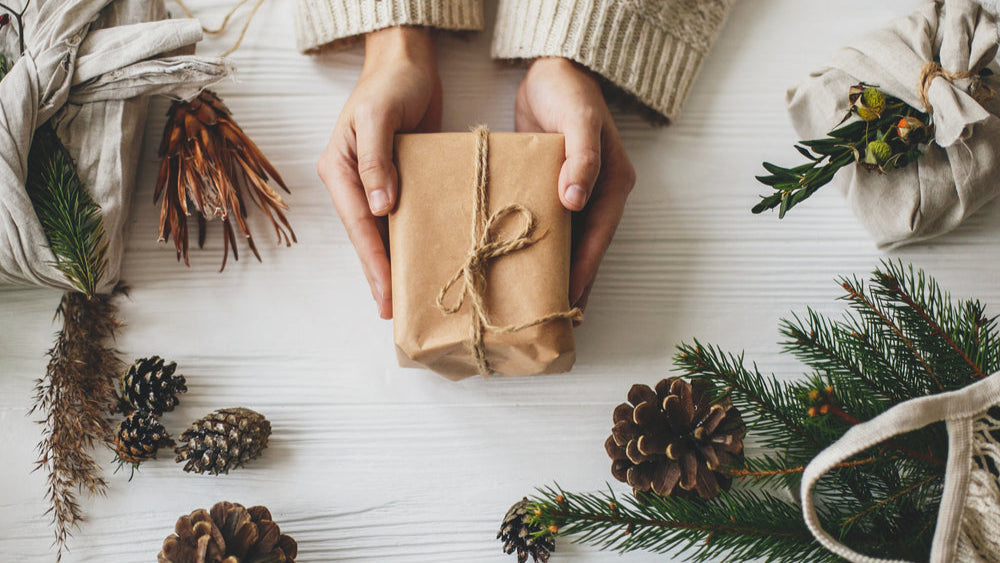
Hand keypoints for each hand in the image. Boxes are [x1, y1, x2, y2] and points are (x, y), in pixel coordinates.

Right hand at [317, 26, 441, 318]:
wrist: (409, 63)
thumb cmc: (391, 84)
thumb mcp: (378, 115)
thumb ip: (375, 159)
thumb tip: (380, 206)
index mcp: (338, 169)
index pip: (357, 224)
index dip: (372, 261)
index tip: (385, 293)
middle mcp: (353, 182)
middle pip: (366, 236)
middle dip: (379, 274)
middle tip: (394, 311)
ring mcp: (375, 183)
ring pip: (383, 232)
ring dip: (394, 262)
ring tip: (406, 298)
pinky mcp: (399, 181)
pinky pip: (403, 217)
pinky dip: (410, 239)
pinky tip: (423, 260)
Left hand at [515, 57, 635, 315]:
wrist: (552, 66)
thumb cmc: (568, 90)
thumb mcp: (579, 120)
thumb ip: (580, 159)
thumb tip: (576, 201)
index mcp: (614, 184)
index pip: (597, 238)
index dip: (583, 270)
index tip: (568, 299)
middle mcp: (598, 194)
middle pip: (585, 248)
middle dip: (572, 283)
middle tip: (553, 319)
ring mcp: (576, 192)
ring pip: (568, 242)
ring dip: (555, 271)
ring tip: (539, 305)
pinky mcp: (552, 187)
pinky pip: (548, 224)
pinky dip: (539, 247)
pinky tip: (521, 267)